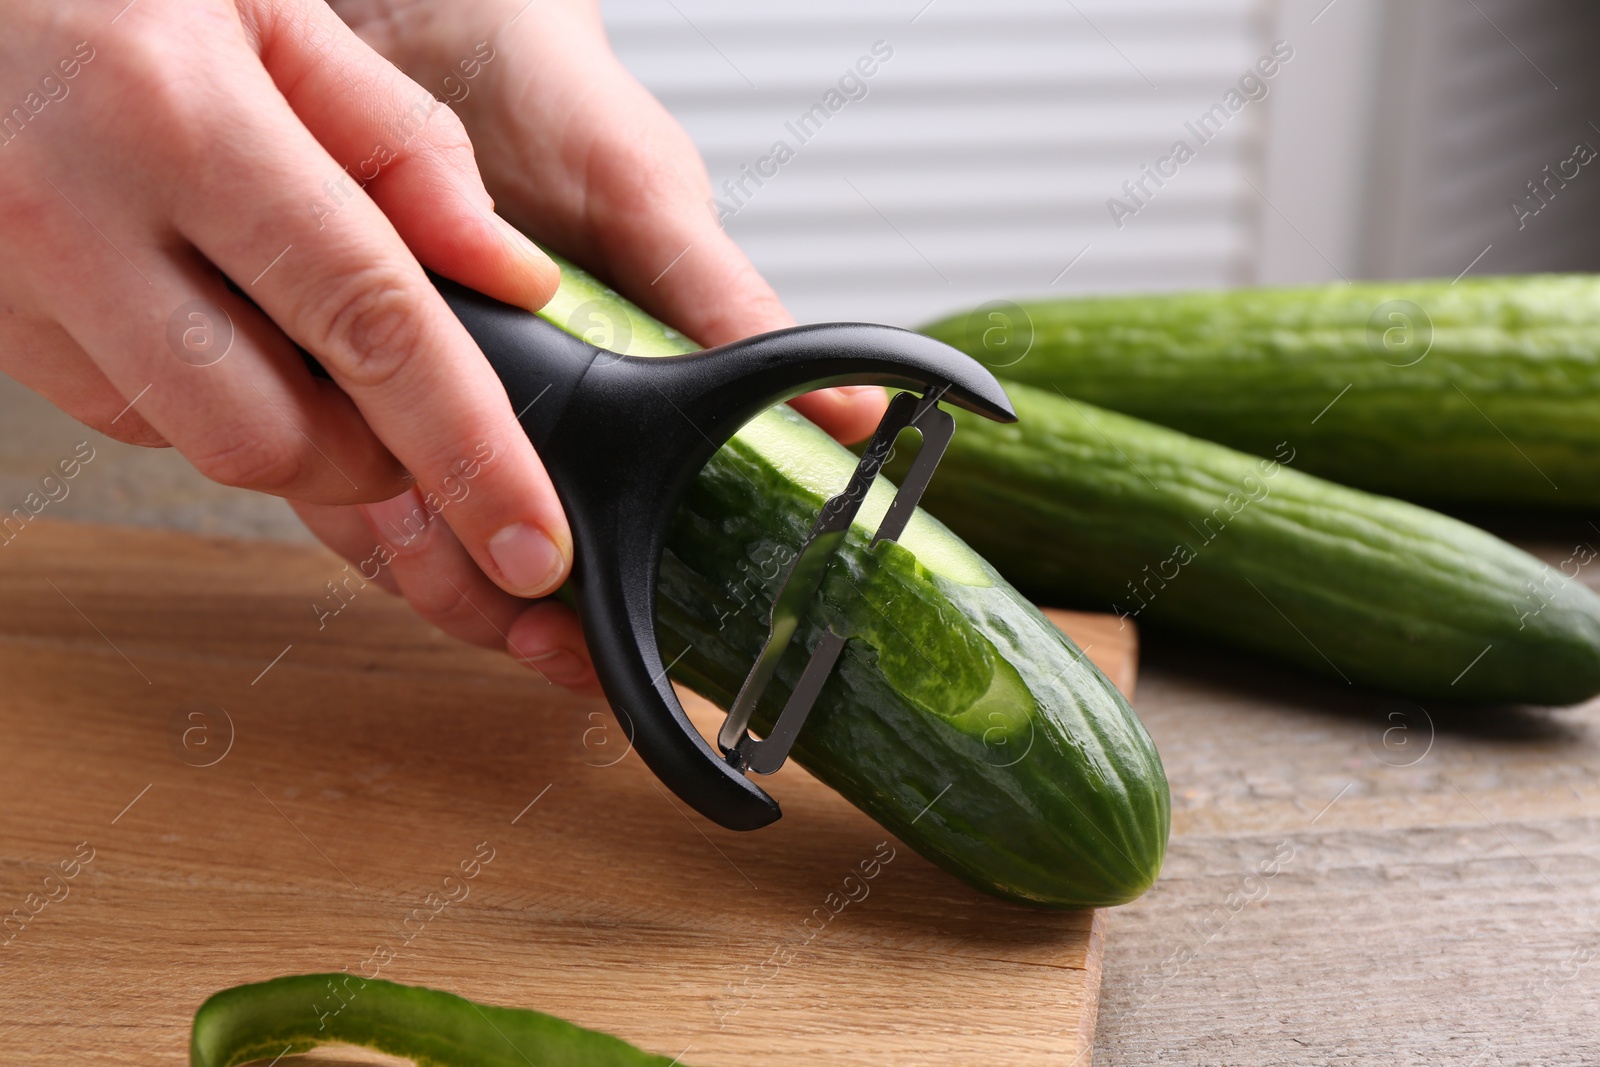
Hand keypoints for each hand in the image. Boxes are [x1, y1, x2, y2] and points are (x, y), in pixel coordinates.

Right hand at [0, 0, 575, 631]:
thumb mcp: (269, 8)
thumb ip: (402, 143)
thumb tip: (512, 275)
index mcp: (179, 119)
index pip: (370, 327)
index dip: (471, 453)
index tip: (536, 543)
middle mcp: (76, 216)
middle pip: (276, 437)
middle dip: (375, 458)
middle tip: (413, 406)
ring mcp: (12, 284)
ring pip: (198, 446)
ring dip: (291, 428)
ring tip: (303, 328)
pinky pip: (128, 415)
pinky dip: (204, 397)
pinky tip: (212, 313)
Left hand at [308, 0, 888, 691]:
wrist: (418, 10)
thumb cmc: (549, 96)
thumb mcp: (650, 202)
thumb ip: (726, 307)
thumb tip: (848, 419)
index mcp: (578, 396)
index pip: (581, 538)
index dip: (581, 622)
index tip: (591, 665)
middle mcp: (483, 409)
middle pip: (479, 558)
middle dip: (498, 616)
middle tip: (535, 641)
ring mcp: (392, 393)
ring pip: (395, 527)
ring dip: (422, 568)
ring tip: (458, 570)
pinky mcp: (308, 357)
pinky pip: (307, 450)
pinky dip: (334, 483)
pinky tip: (372, 487)